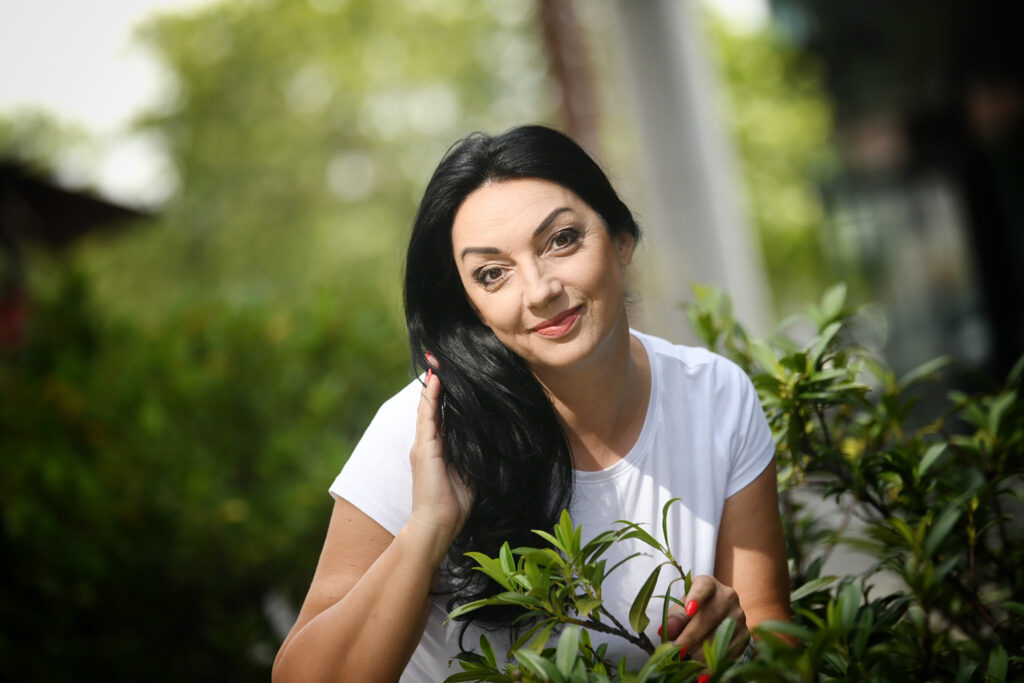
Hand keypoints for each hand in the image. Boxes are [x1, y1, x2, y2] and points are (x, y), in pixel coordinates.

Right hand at [408, 368, 472, 554]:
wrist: (438, 525)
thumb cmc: (456, 504)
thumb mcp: (470, 471)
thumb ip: (475, 453)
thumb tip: (494, 438)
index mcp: (438, 449)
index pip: (443, 415)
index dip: (447, 395)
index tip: (454, 375)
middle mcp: (428, 443)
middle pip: (433, 405)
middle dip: (438, 383)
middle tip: (442, 359)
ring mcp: (423, 444)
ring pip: (428, 406)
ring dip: (433, 383)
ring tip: (438, 361)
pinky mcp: (424, 448)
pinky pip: (427, 416)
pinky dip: (431, 397)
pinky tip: (436, 380)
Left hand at [663, 575, 749, 660]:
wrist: (718, 617)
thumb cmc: (693, 610)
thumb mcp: (681, 610)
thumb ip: (674, 619)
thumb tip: (665, 631)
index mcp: (708, 584)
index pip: (703, 586)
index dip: (696, 597)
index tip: (689, 610)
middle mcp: (727, 596)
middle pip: (711, 615)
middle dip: (692, 637)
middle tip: (677, 652)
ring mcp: (739, 615)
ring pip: (721, 634)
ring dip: (703, 652)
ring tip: (687, 664)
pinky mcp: (745, 633)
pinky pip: (731, 649)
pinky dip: (716, 663)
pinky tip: (703, 674)